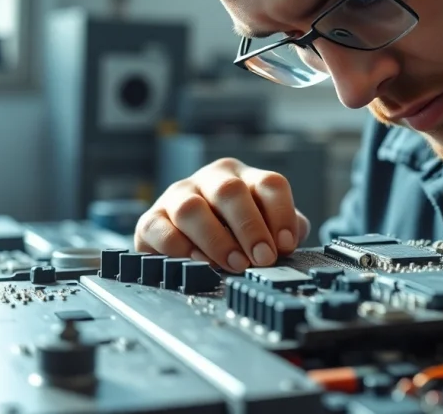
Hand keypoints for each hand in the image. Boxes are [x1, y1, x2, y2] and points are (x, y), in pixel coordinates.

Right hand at [135, 158, 310, 272]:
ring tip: (234, 264)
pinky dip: (181, 248)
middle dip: (249, 227)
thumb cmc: (231, 232)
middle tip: (261, 258)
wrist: (183, 240)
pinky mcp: (152, 219)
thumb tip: (290, 240)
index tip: (286, 244)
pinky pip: (162, 229)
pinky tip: (200, 262)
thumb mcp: (262, 227)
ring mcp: (178, 196)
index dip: (281, 214)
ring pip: (192, 208)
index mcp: (243, 178)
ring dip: (216, 240)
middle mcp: (210, 180)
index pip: (269, 183)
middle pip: (230, 191)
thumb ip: (283, 230)